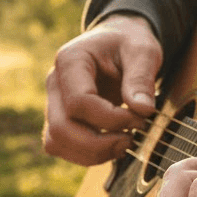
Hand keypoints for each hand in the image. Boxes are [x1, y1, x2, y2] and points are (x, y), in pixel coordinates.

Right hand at [43, 13, 162, 165]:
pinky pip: (61, 146)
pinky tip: (112, 145)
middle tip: (131, 139)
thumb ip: (142, 78)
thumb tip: (143, 111)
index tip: (140, 118)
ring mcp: (53, 103)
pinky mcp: (59, 119)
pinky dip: (86, 154)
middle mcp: (54, 83)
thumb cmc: (128, 43)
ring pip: (56, 142)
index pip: (79, 102)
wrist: (116, 41)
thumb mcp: (143, 50)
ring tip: (124, 143)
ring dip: (91, 153)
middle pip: (61, 128)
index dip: (110, 118)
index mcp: (70, 60)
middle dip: (98, 143)